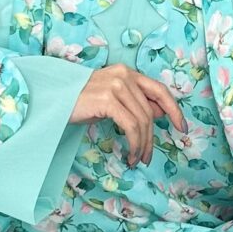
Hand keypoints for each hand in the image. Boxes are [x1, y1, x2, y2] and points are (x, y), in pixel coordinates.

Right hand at [69, 64, 187, 166]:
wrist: (50, 100)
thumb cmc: (78, 102)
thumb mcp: (111, 101)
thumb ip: (135, 103)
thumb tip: (162, 113)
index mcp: (127, 72)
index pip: (160, 90)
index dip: (174, 110)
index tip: (182, 128)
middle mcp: (124, 75)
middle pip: (150, 111)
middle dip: (152, 138)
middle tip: (148, 157)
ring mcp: (116, 85)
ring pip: (143, 120)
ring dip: (143, 145)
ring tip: (137, 159)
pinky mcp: (107, 99)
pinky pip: (131, 126)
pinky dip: (135, 144)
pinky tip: (130, 154)